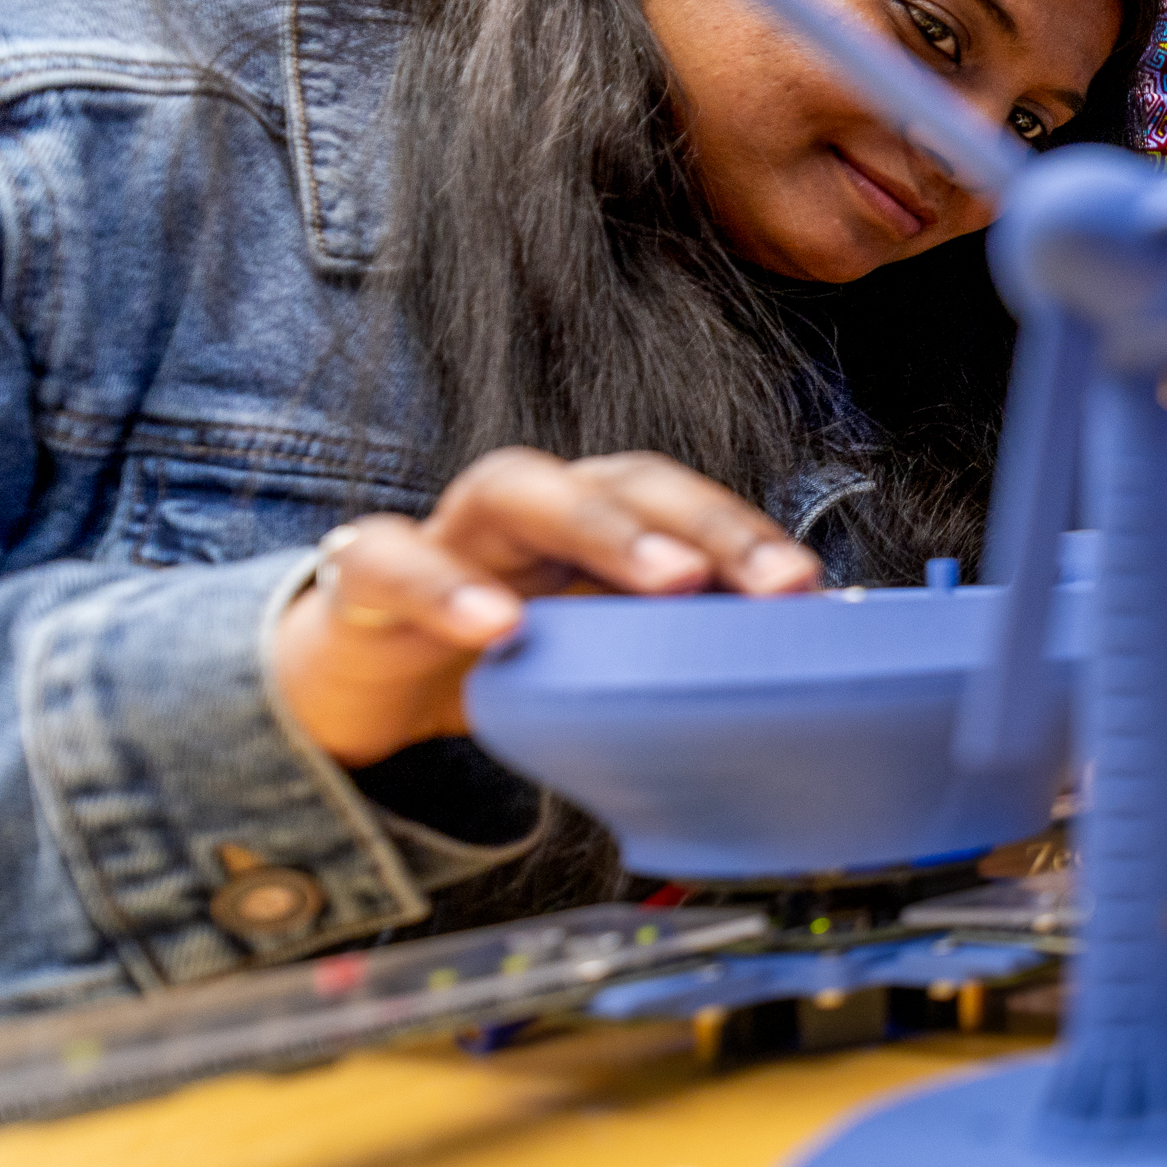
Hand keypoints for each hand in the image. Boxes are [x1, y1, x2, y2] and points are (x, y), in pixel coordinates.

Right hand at [273, 449, 819, 767]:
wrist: (355, 687)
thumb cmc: (496, 661)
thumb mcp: (590, 663)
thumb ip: (668, 656)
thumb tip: (794, 682)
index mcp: (595, 527)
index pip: (681, 505)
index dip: (746, 535)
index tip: (811, 590)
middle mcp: (531, 513)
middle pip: (620, 480)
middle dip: (702, 523)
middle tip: (766, 580)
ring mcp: (447, 534)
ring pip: (515, 488)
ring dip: (601, 527)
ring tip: (671, 581)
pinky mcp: (365, 579)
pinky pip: (395, 561)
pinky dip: (447, 588)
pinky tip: (499, 629)